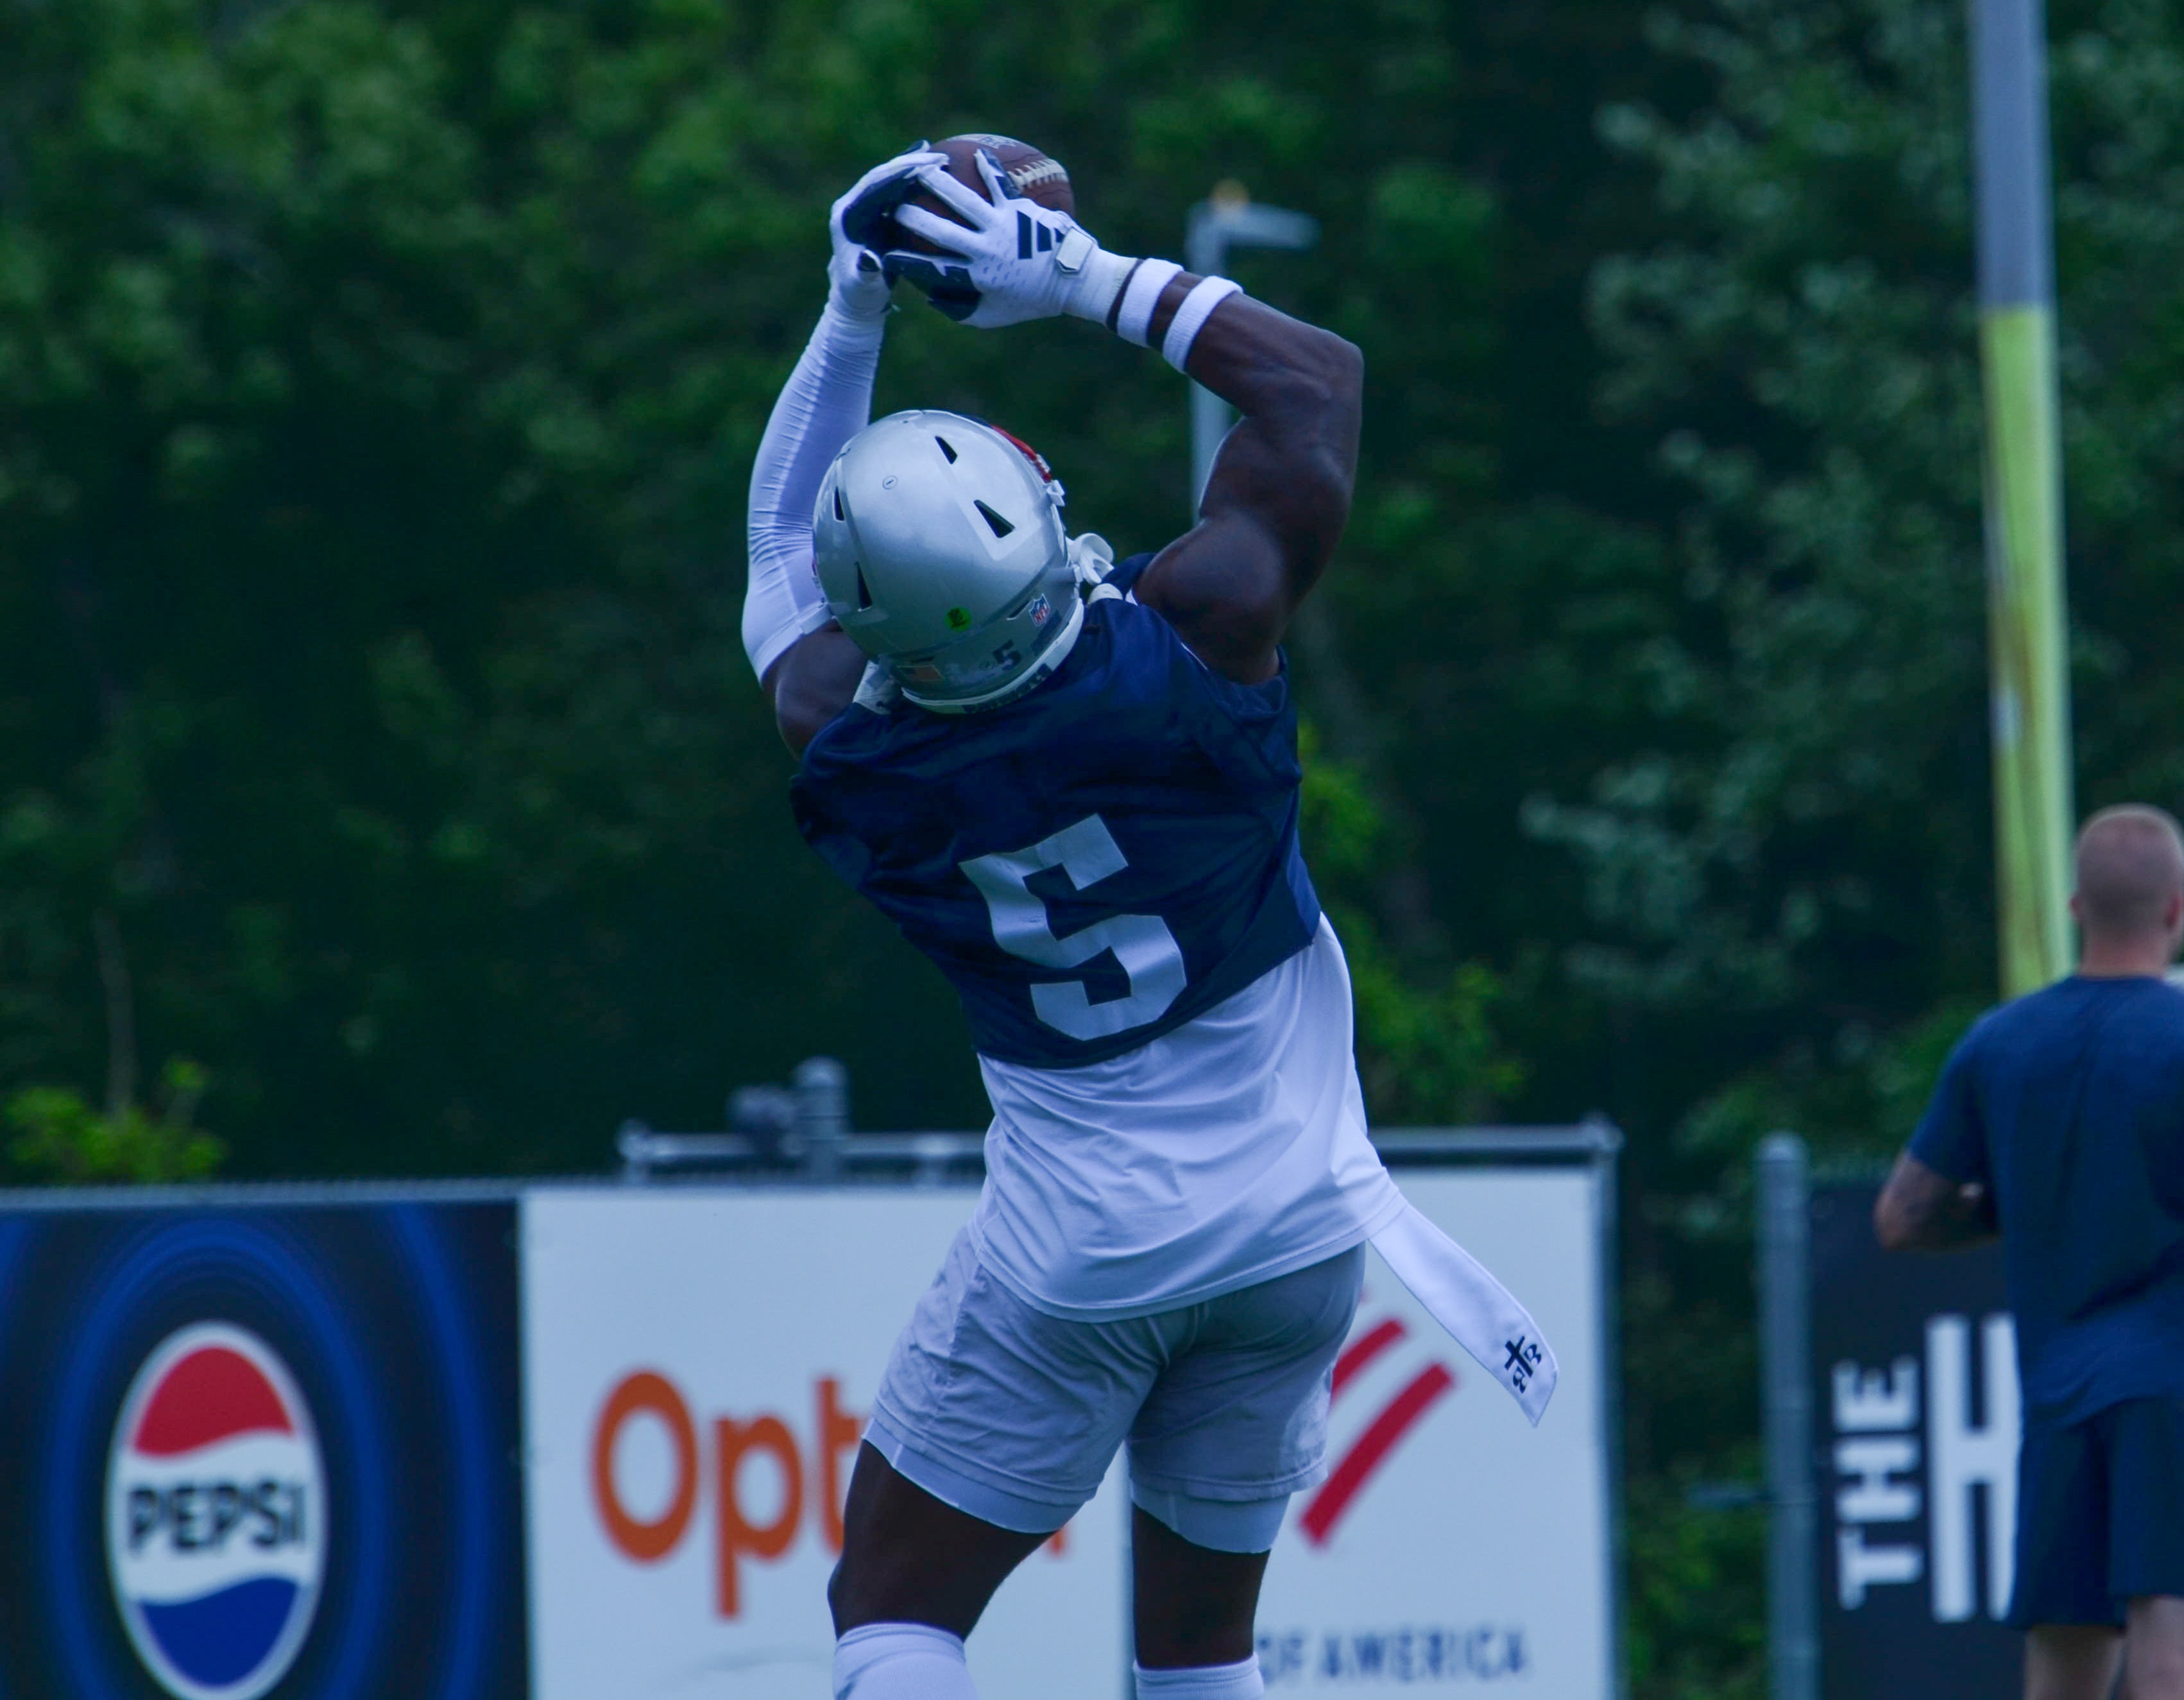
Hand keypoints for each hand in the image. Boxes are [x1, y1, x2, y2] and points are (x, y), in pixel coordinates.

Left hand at [828, 146, 945, 320]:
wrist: (853, 295)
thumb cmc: (861, 294)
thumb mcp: (863, 286)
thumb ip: (866, 273)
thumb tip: (871, 260)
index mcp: (847, 216)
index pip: (874, 187)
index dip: (898, 175)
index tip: (925, 166)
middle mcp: (852, 204)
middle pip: (882, 174)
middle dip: (909, 162)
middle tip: (938, 154)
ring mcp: (864, 205)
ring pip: (889, 176)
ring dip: (913, 164)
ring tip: (939, 152)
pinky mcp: (875, 210)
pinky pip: (896, 187)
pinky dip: (914, 177)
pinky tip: (936, 169)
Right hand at [884, 151, 1127, 328]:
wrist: (1077, 280)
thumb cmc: (1035, 301)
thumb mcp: (996, 315)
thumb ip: (962, 311)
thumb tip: (932, 298)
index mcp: (978, 276)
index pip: (933, 269)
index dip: (906, 263)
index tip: (885, 256)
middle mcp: (987, 249)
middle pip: (941, 231)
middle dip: (912, 218)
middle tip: (893, 208)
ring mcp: (1004, 226)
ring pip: (964, 201)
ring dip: (939, 184)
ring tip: (920, 169)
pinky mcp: (1021, 209)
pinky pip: (1000, 184)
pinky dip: (989, 168)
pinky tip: (977, 153)